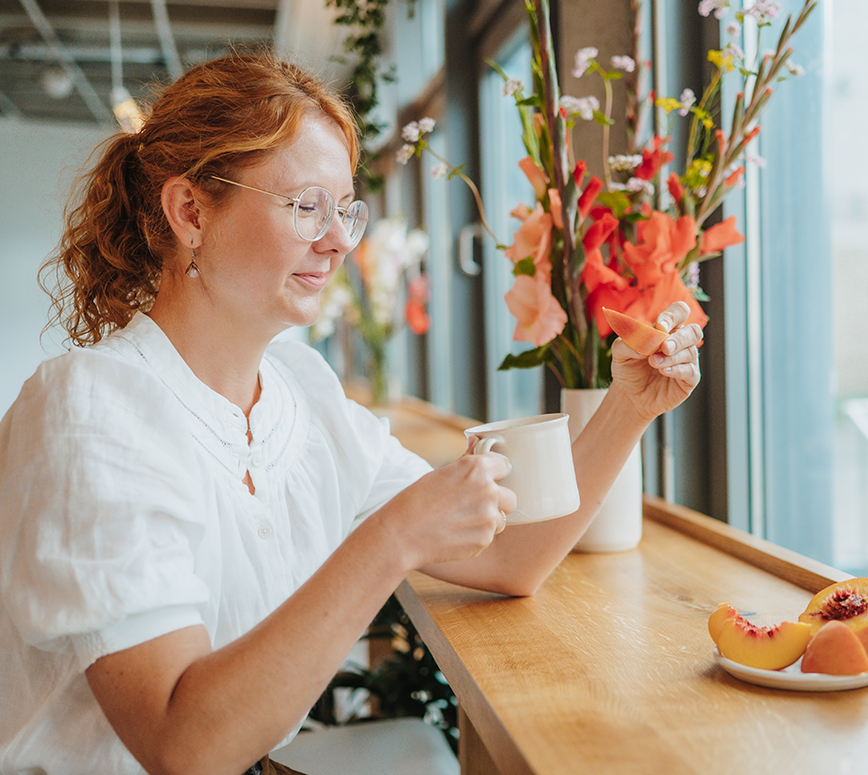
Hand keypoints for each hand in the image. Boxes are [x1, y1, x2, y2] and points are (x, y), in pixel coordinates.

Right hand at [372, 444, 515, 569]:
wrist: (402, 534)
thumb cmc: (416, 500)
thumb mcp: (441, 472)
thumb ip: (466, 461)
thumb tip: (477, 442)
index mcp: (477, 469)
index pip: (505, 465)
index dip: (496, 473)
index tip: (488, 478)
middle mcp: (488, 491)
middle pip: (510, 496)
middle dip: (496, 500)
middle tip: (473, 504)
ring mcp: (489, 517)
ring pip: (501, 517)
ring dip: (489, 518)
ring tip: (462, 519)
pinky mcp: (485, 539)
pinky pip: (490, 535)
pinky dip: (478, 534)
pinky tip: (457, 532)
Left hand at [610, 300, 702, 421]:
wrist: (628, 394)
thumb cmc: (628, 368)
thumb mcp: (620, 352)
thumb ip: (629, 341)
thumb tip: (645, 339)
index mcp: (666, 330)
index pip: (679, 312)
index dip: (673, 316)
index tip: (660, 325)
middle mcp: (680, 343)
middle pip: (694, 331)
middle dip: (679, 338)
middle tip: (664, 347)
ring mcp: (687, 361)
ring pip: (691, 352)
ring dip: (671, 357)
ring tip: (653, 362)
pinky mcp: (689, 379)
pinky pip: (690, 371)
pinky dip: (676, 370)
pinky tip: (663, 371)